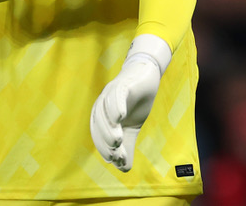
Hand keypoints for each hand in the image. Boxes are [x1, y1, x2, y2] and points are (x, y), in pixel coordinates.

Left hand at [90, 34, 171, 171]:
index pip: (99, 136)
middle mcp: (101, 106)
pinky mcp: (121, 84)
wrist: (147, 76)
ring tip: (117, 140)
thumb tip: (125, 169)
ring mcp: (109, 94)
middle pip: (98, 126)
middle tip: (116, 153)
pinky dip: (116, 106)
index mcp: (101, 118)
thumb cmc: (137, 102)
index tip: (117, 161)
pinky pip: (115, 95)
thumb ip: (127, 145)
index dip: (106, 150)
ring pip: (104, 112)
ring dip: (109, 127)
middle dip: (106, 142)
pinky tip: (121, 116)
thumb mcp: (133, 127)